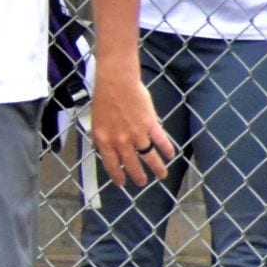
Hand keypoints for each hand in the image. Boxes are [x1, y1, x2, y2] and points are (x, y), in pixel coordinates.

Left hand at [88, 66, 173, 186]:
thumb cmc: (103, 99)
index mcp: (104, 141)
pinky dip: (167, 149)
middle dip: (138, 175)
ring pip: (148, 156)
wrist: (116, 83)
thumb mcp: (96, 122)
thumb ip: (99, 138)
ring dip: (156, 167)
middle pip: (131, 164)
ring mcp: (136, 134)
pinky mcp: (150, 124)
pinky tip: (171, 155)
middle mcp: (120, 141)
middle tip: (142, 182)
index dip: (117, 175)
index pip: (111, 164)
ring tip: (162, 175)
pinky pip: (160, 140)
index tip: (122, 183)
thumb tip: (98, 148)